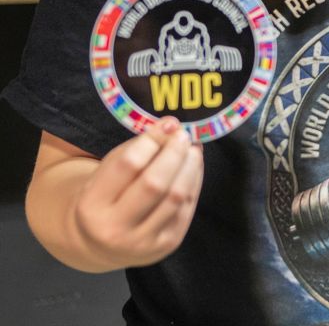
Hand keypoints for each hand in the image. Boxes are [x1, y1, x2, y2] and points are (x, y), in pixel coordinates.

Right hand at [72, 117, 203, 267]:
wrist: (101, 245)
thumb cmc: (105, 198)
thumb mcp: (106, 172)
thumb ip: (135, 148)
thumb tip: (171, 125)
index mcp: (92, 206)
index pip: (128, 166)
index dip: (152, 141)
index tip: (167, 125)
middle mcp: (115, 229)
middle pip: (155, 183)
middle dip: (174, 154)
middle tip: (184, 135)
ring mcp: (144, 241)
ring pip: (176, 196)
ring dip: (190, 166)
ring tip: (193, 148)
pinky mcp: (168, 244)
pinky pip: (187, 207)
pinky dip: (194, 182)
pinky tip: (193, 167)